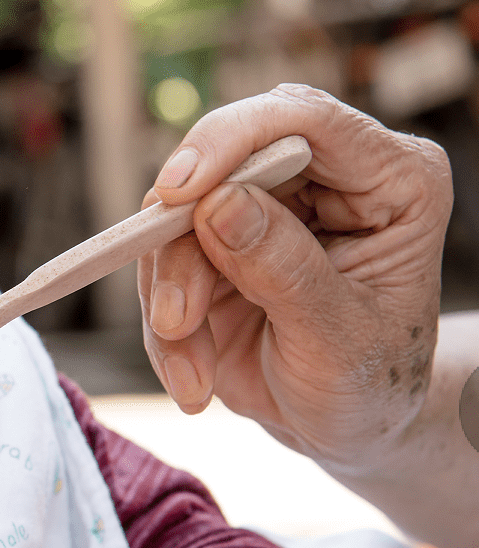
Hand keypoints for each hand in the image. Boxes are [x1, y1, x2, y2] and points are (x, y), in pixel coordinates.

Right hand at [137, 84, 450, 471]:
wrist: (345, 427)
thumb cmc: (370, 383)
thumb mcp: (339, 339)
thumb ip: (285, 269)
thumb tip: (218, 202)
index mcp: (388, 179)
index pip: (304, 120)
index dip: (232, 140)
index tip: (176, 191)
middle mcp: (321, 181)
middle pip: (221, 168)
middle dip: (183, 247)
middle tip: (176, 321)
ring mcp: (261, 212)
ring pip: (176, 224)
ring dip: (172, 306)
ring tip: (195, 376)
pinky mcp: (213, 248)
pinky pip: (159, 269)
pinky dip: (166, 333)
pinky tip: (194, 381)